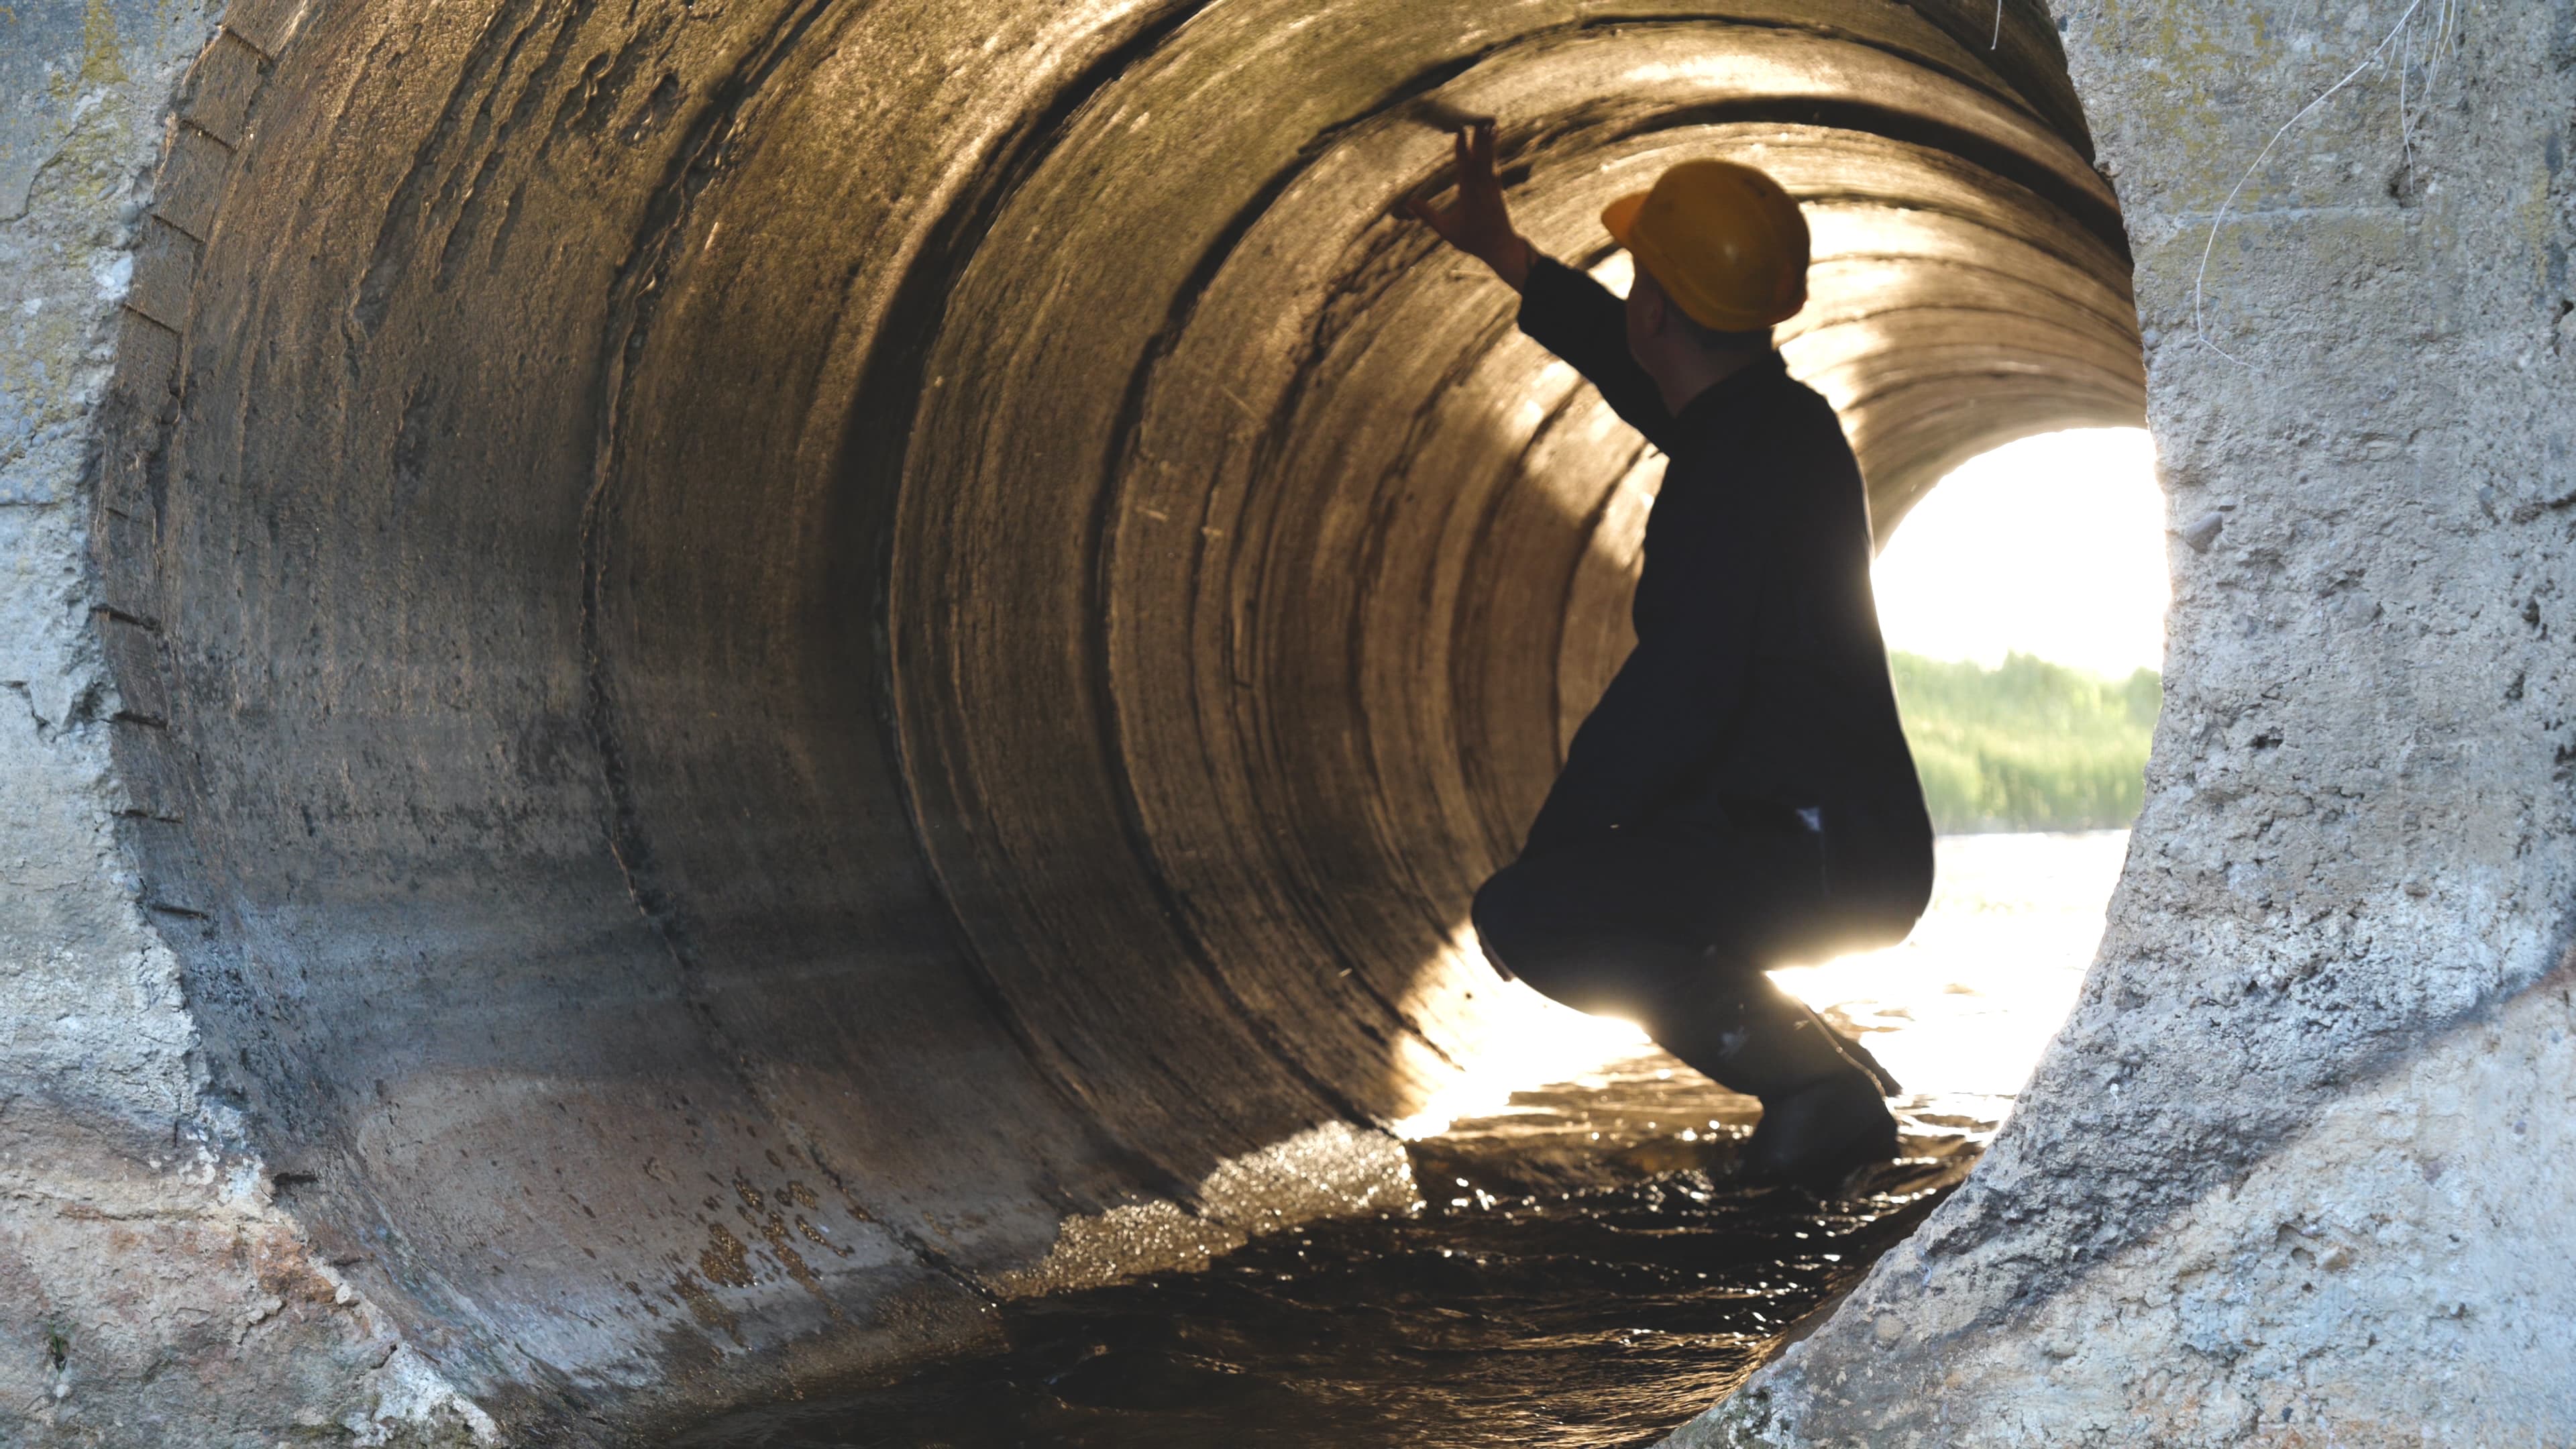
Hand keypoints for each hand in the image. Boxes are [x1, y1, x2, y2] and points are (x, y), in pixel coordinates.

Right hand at [1406, 119, 1533, 289]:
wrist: (1501, 247)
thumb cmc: (1472, 239)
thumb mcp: (1446, 229)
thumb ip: (1427, 214)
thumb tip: (1408, 203)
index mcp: (1469, 196)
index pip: (1465, 168)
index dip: (1462, 151)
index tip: (1460, 134)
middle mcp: (1483, 188)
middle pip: (1480, 159)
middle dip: (1479, 139)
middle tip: (1479, 120)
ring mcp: (1493, 188)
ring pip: (1490, 160)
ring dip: (1488, 142)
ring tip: (1489, 125)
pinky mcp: (1498, 189)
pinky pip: (1494, 166)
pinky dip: (1493, 153)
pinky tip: (1493, 143)